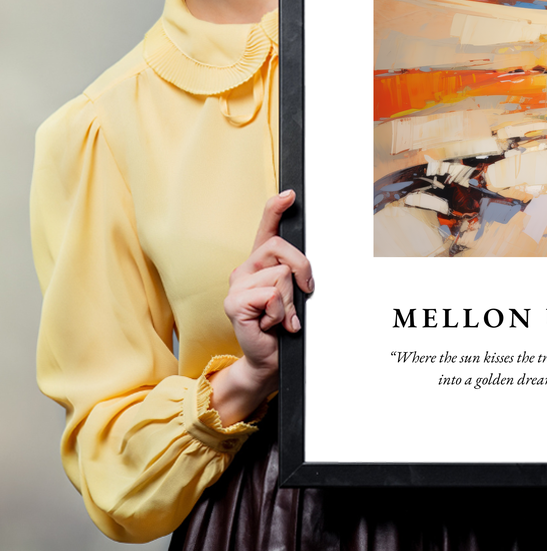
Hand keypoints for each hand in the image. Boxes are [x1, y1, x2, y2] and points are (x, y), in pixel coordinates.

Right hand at [209, 190, 313, 424]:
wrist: (269, 359)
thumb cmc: (283, 326)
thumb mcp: (294, 294)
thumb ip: (295, 275)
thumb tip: (305, 267)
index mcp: (260, 263)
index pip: (266, 228)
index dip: (276, 208)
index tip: (290, 194)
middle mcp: (245, 269)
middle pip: (281, 248)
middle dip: (302, 270)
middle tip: (303, 294)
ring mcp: (236, 285)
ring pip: (281, 275)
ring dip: (290, 301)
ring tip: (281, 317)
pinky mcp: (234, 303)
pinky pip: (271, 295)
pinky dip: (280, 313)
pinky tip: (271, 325)